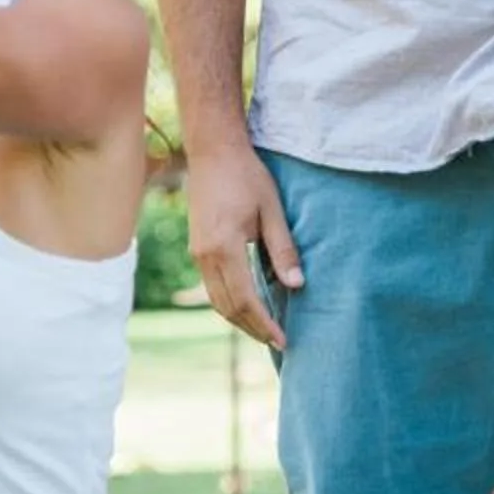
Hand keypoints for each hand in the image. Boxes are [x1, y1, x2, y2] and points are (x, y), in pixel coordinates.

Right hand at [185, 139, 299, 350]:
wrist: (213, 151)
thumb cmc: (247, 176)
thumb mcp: (272, 210)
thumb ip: (283, 249)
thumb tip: (297, 285)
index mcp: (224, 247)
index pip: (244, 299)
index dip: (263, 323)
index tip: (283, 339)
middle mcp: (205, 256)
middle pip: (227, 307)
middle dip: (252, 328)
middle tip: (277, 342)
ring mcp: (197, 253)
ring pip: (216, 300)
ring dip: (239, 319)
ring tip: (264, 330)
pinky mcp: (197, 248)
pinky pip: (212, 287)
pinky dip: (229, 303)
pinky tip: (248, 306)